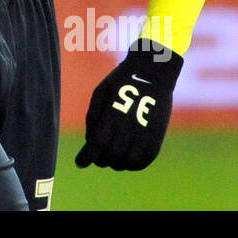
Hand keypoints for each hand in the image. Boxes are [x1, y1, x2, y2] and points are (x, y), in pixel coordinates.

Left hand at [75, 38, 181, 170]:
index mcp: (113, 114)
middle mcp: (130, 126)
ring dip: (116, 164)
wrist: (152, 72)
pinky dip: (132, 165)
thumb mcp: (99, 93)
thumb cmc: (120, 81)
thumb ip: (93, 119)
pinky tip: (126, 159)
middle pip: (111, 156)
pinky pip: (144, 161)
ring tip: (111, 157)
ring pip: (127, 162)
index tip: (80, 163)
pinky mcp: (158, 137)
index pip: (98, 145)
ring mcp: (146, 133)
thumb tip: (89, 143)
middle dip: (100, 160)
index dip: (87, 158)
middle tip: (96, 157)